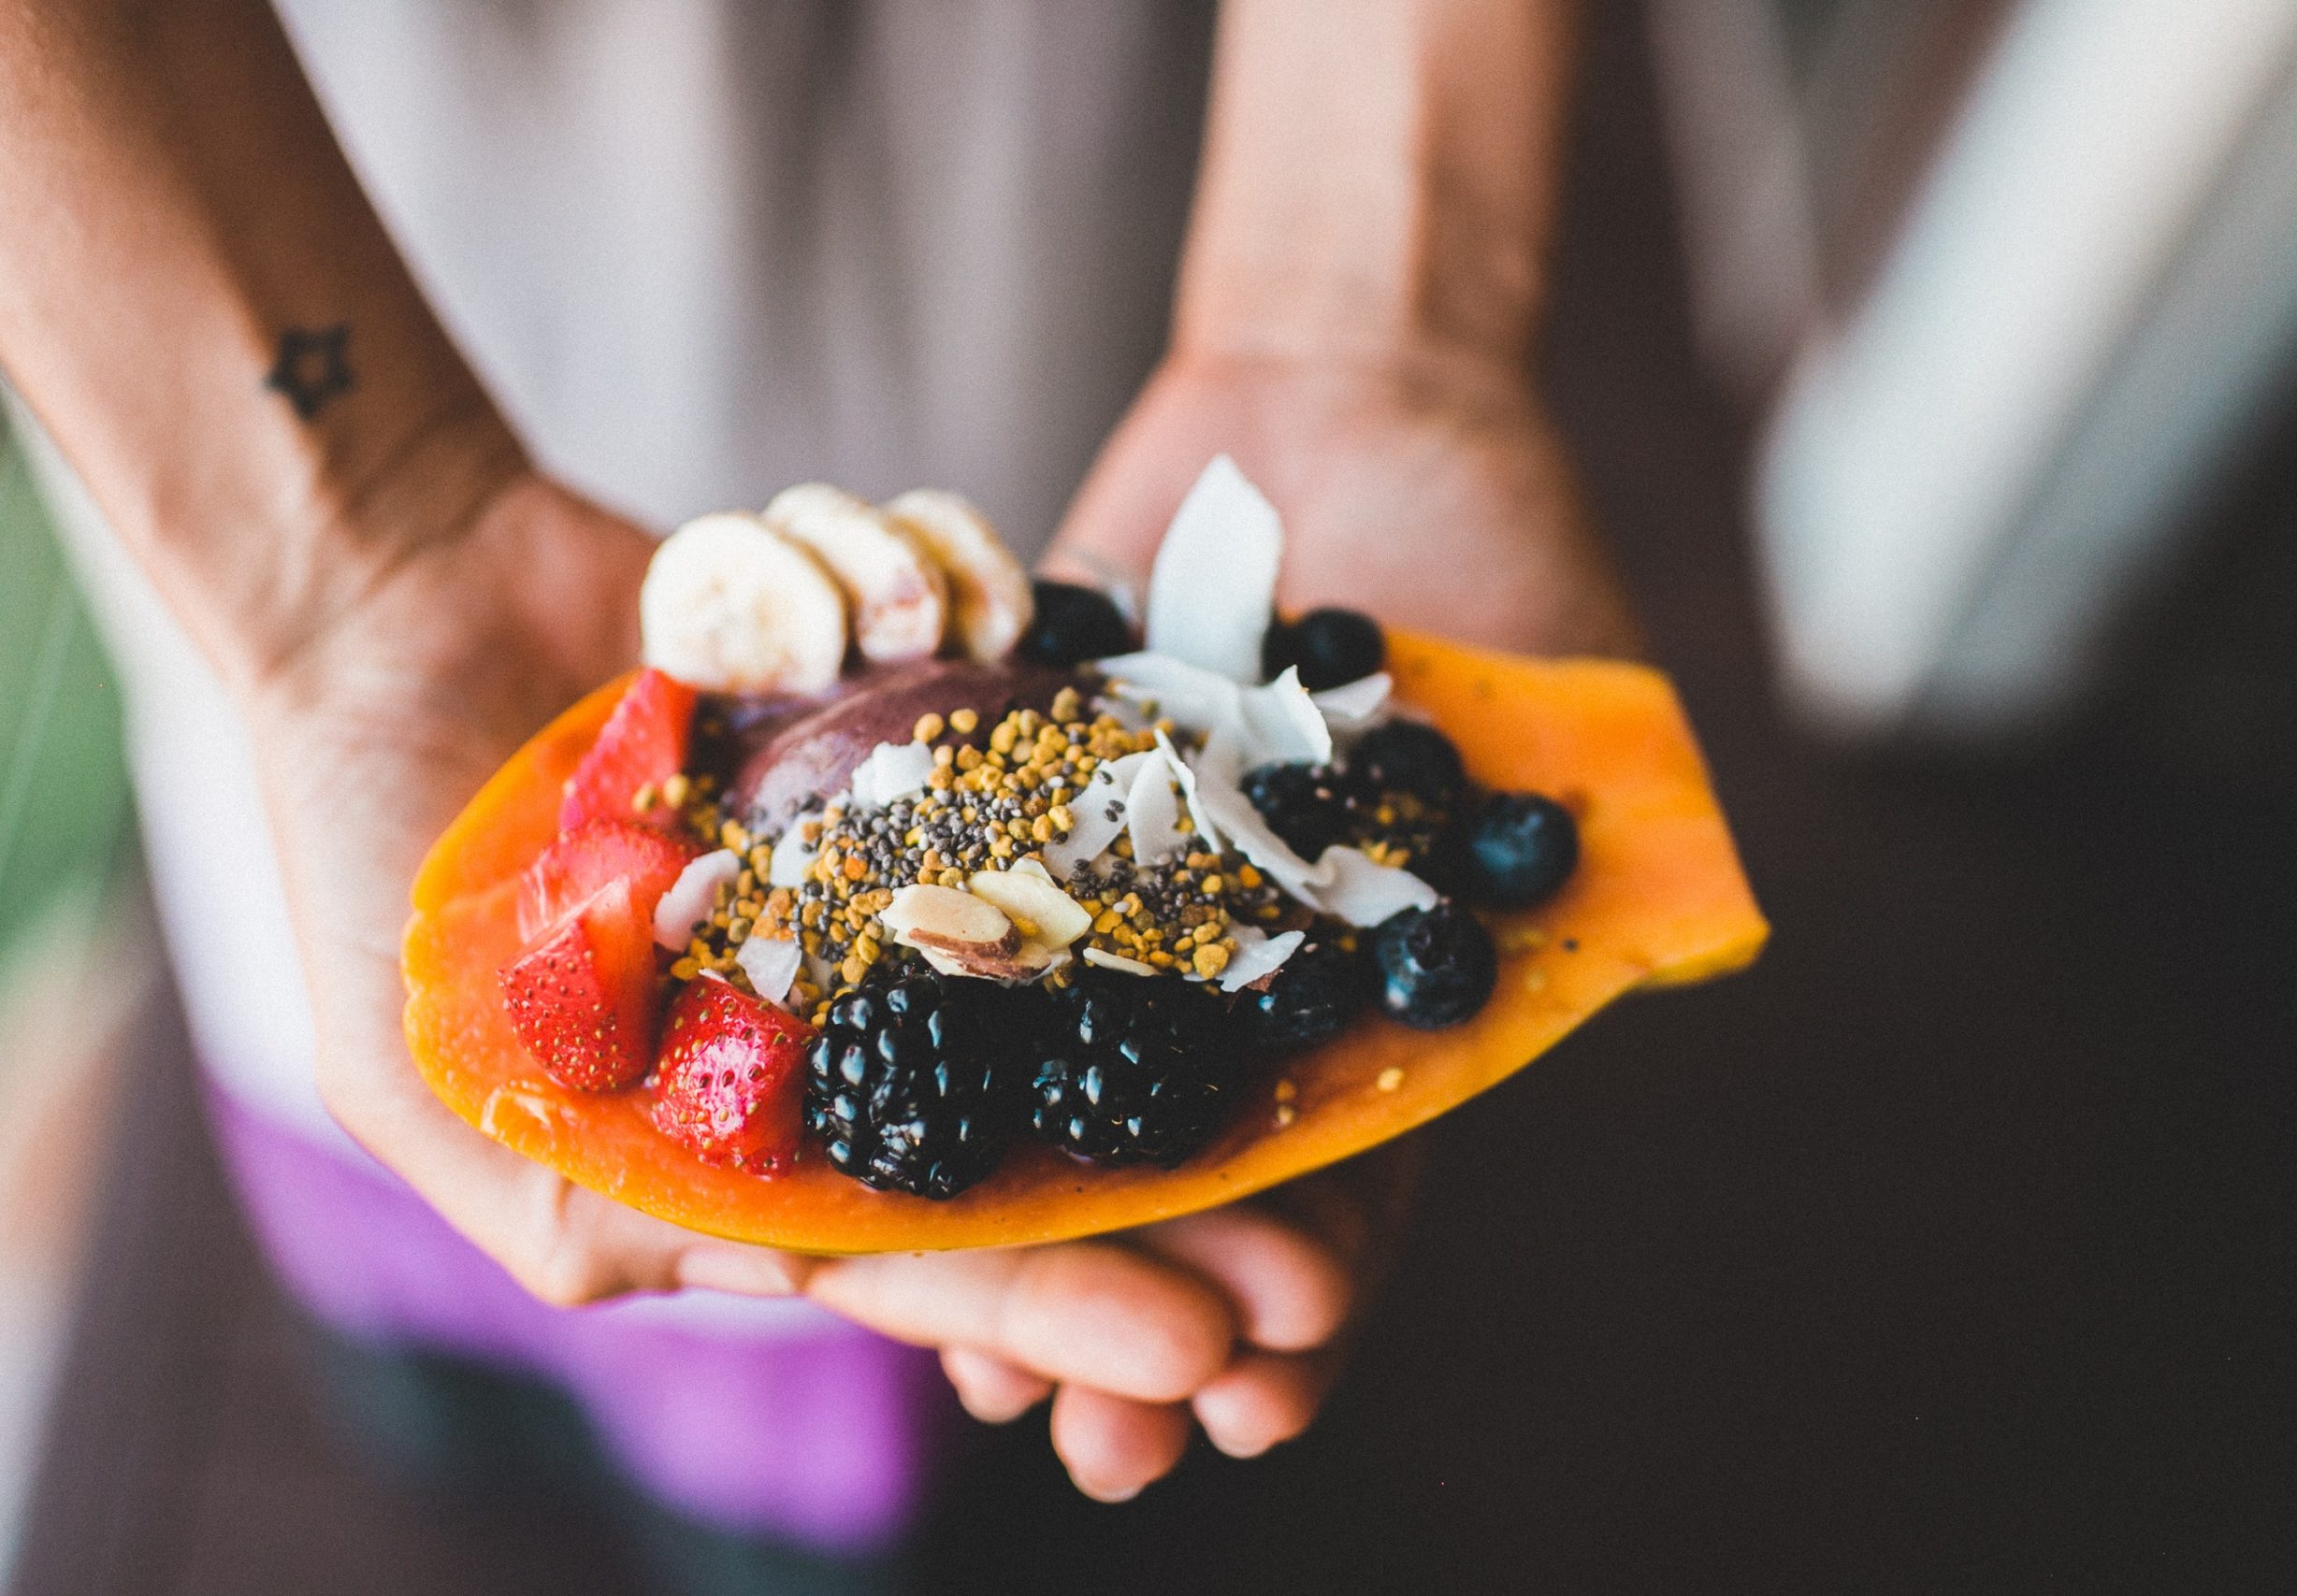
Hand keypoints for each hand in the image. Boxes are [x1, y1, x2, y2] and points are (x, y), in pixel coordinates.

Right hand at [237, 468, 1417, 1501]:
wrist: (393, 589)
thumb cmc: (361, 839)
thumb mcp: (418, 1070)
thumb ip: (571, 1203)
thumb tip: (780, 1282)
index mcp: (735, 1132)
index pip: (916, 1250)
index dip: (1047, 1304)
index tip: (1191, 1354)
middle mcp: (835, 1022)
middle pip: (1032, 1140)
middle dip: (1173, 1221)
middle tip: (1320, 1284)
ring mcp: (888, 887)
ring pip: (1073, 983)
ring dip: (1201, 1058)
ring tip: (1346, 1107)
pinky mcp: (917, 753)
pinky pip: (1046, 803)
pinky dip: (1142, 847)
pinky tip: (1267, 901)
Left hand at [1008, 345, 1644, 1489]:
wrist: (1345, 395)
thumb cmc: (1495, 533)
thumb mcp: (1577, 692)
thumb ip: (1601, 828)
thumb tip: (1678, 930)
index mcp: (1387, 994)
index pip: (1362, 1173)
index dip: (1313, 1287)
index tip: (1268, 1389)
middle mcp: (1247, 977)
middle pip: (1192, 1181)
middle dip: (1150, 1317)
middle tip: (1107, 1448)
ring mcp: (1124, 910)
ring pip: (1059, 1106)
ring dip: (1025, 1240)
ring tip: (975, 1376)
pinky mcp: (1013, 825)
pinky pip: (950, 959)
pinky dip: (911, 1063)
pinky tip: (862, 1174)